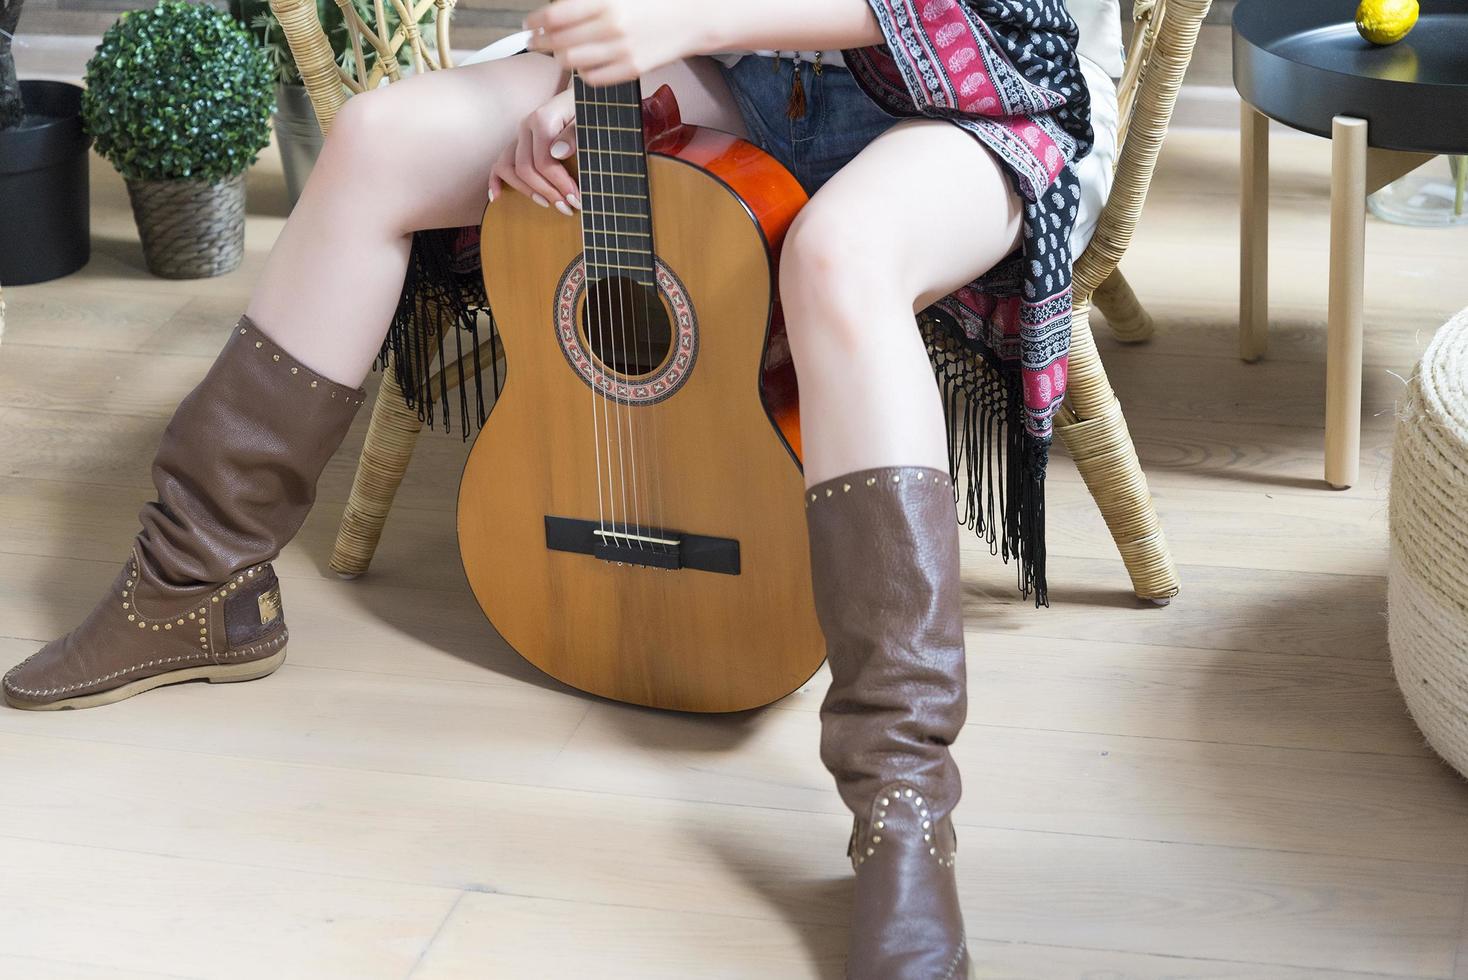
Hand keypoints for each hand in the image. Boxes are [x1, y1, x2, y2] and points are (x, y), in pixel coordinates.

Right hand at [487, 85, 580, 214]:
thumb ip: (573, 134)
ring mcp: (519, 135)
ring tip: (547, 204)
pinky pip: (499, 163)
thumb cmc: (585, 110)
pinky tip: (498, 197)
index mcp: (542, 119)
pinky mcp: (517, 143)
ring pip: (508, 168)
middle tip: (567, 207)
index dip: (559, 184)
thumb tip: (557, 153)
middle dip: (546, 191)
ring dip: (527, 191)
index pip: (544, 161)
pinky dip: (495, 181)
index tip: (576, 199)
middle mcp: (525, 127)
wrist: (577, 99)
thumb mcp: (585, 119)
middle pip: (525, 168)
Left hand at [524, 0, 712, 86]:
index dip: (536, 21)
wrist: (691, 18)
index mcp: (605, 1)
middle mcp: (611, 27)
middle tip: (534, 40)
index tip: (529, 23)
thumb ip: (585, 0)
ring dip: (559, 57)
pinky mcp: (631, 70)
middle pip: (559, 42)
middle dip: (540, 42)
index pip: (555, 16)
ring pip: (572, 62)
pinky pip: (593, 78)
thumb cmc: (653, 1)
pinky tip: (581, 63)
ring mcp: (622, 52)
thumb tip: (556, 6)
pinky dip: (581, 72)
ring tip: (557, 51)